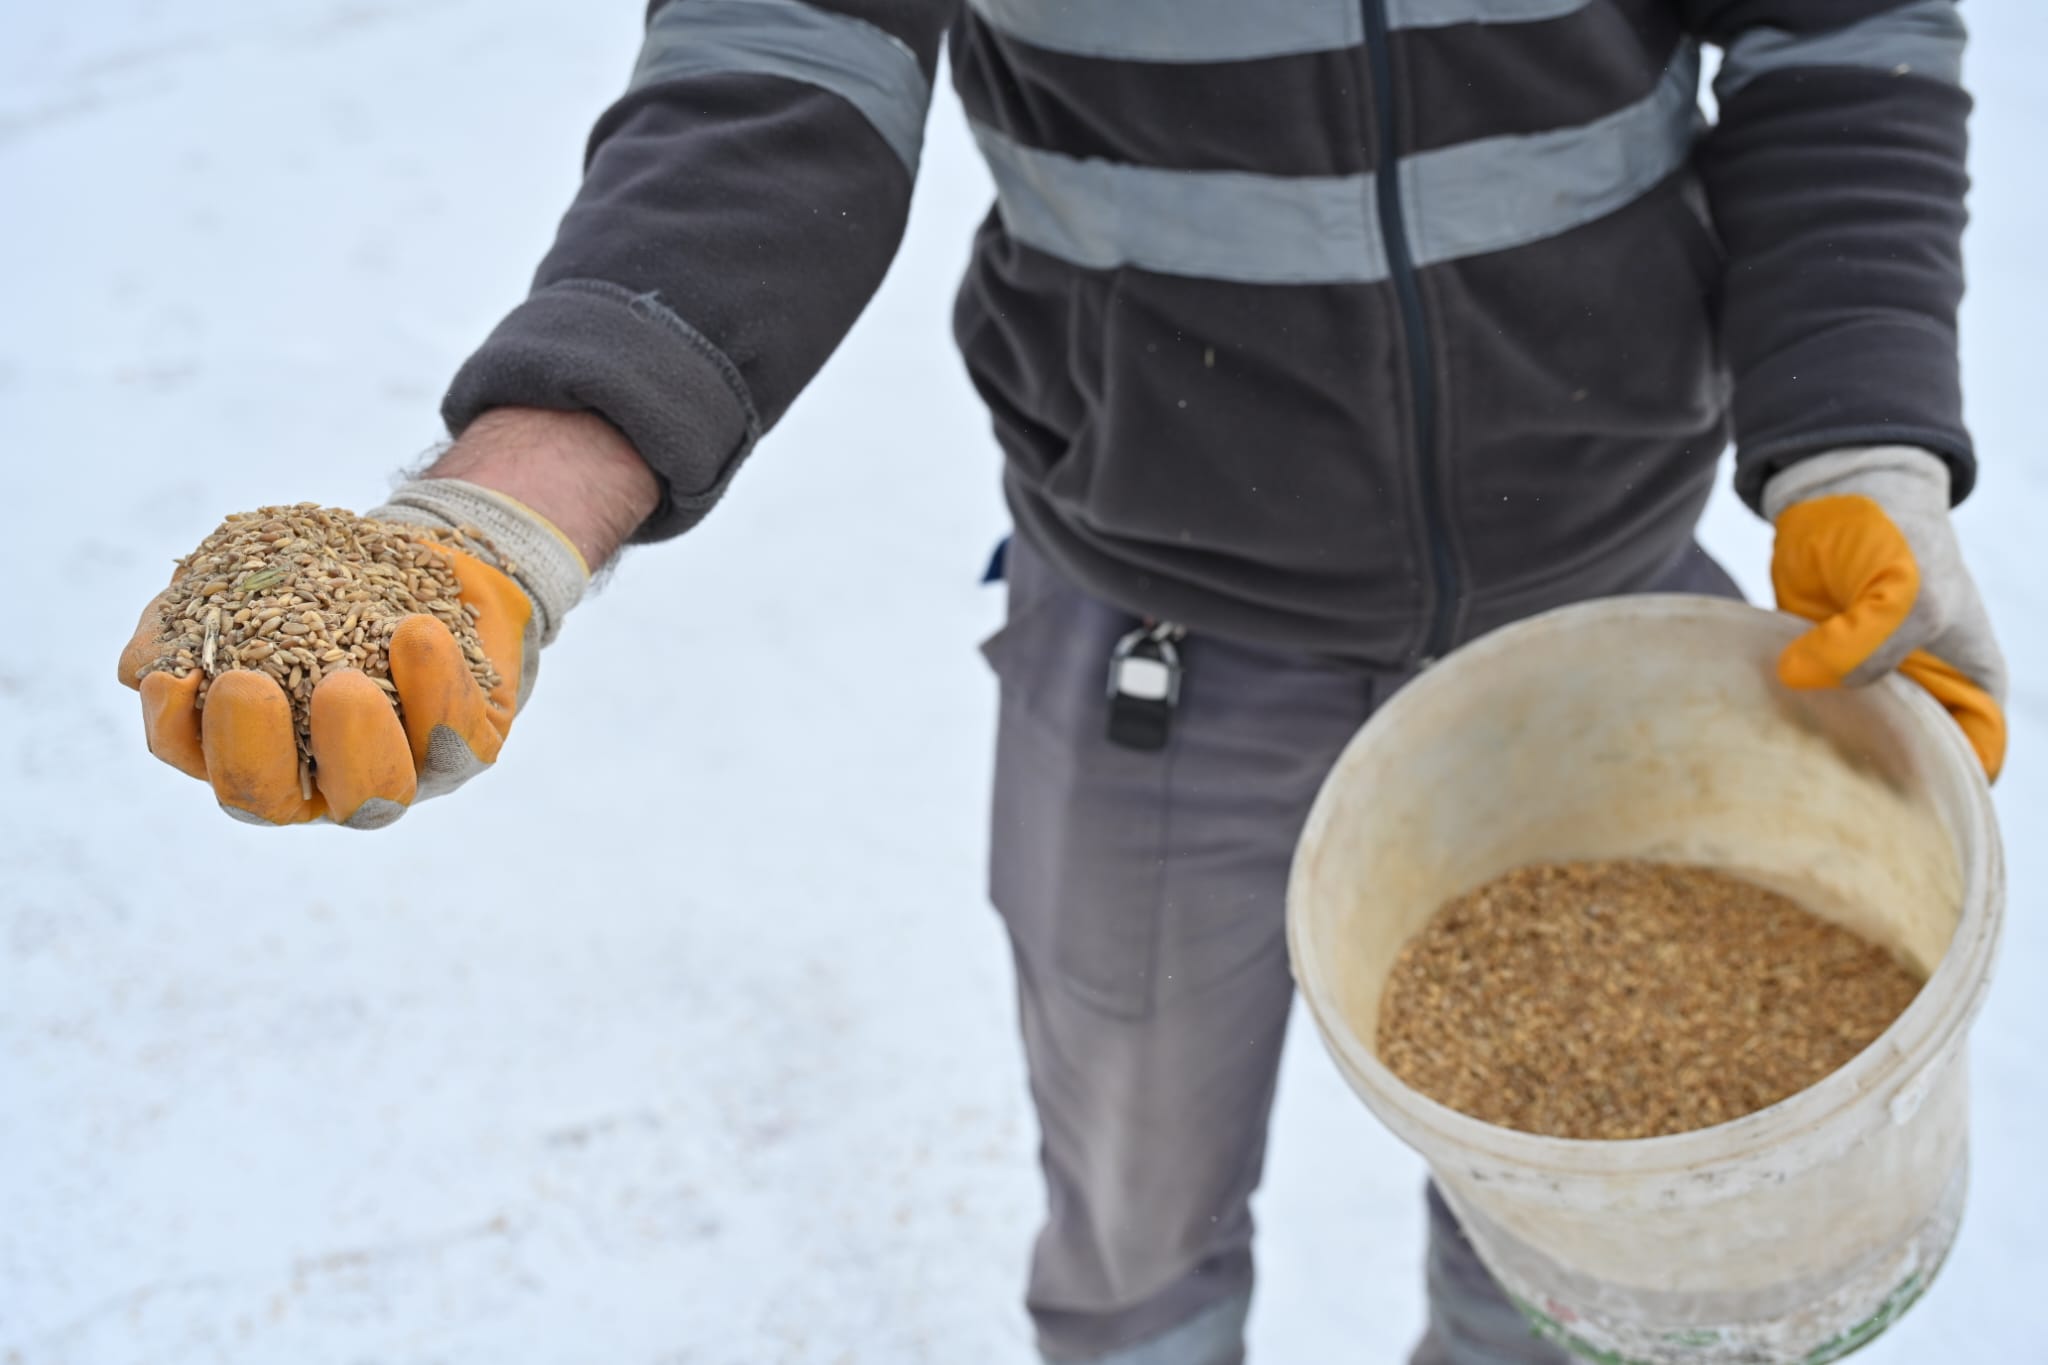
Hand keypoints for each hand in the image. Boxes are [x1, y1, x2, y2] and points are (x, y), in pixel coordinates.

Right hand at [118, 488, 572, 825]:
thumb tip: (147, 667)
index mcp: (262, 753)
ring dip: (353, 742)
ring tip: (342, 681)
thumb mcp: (249, 585)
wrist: (430, 559)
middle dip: (255, 752)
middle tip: (248, 685)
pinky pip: (456, 738)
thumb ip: (189, 623)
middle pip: (280, 804)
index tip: (177, 677)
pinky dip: (436, 688)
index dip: (181, 734)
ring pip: (378, 794)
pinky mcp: (471, 746)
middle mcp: (325, 780)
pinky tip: (416, 632)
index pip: (206, 765)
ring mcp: (402, 772)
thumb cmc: (323, 584)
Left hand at [1765, 445, 2006, 779]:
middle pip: (1903, 767)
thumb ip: (1871, 644)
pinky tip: (1765, 719)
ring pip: (1848, 745)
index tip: (1888, 791)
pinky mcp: (1814, 674)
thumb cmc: (1897, 537)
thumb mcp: (1907, 590)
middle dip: (1869, 780)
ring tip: (1790, 751)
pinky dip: (1784, 717)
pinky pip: (1801, 712)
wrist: (1841, 492)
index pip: (1972, 764)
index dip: (1940, 786)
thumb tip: (1801, 678)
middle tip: (1825, 784)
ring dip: (1820, 750)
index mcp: (1971, 687)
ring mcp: (1866, 687)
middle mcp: (1922, 696)